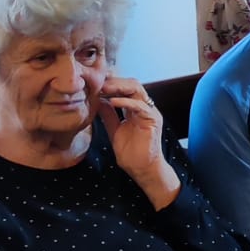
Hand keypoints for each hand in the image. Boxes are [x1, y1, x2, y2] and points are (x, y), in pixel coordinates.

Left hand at [96, 76, 180, 209]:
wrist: (142, 169)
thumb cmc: (131, 154)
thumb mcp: (114, 130)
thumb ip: (108, 116)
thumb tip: (99, 101)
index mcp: (136, 109)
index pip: (126, 88)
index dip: (112, 83)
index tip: (95, 81)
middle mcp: (145, 108)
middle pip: (132, 84)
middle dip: (115, 81)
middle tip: (98, 81)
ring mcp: (150, 113)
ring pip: (137, 90)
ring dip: (120, 87)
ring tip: (104, 88)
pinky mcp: (153, 120)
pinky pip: (140, 106)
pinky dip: (126, 101)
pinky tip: (113, 101)